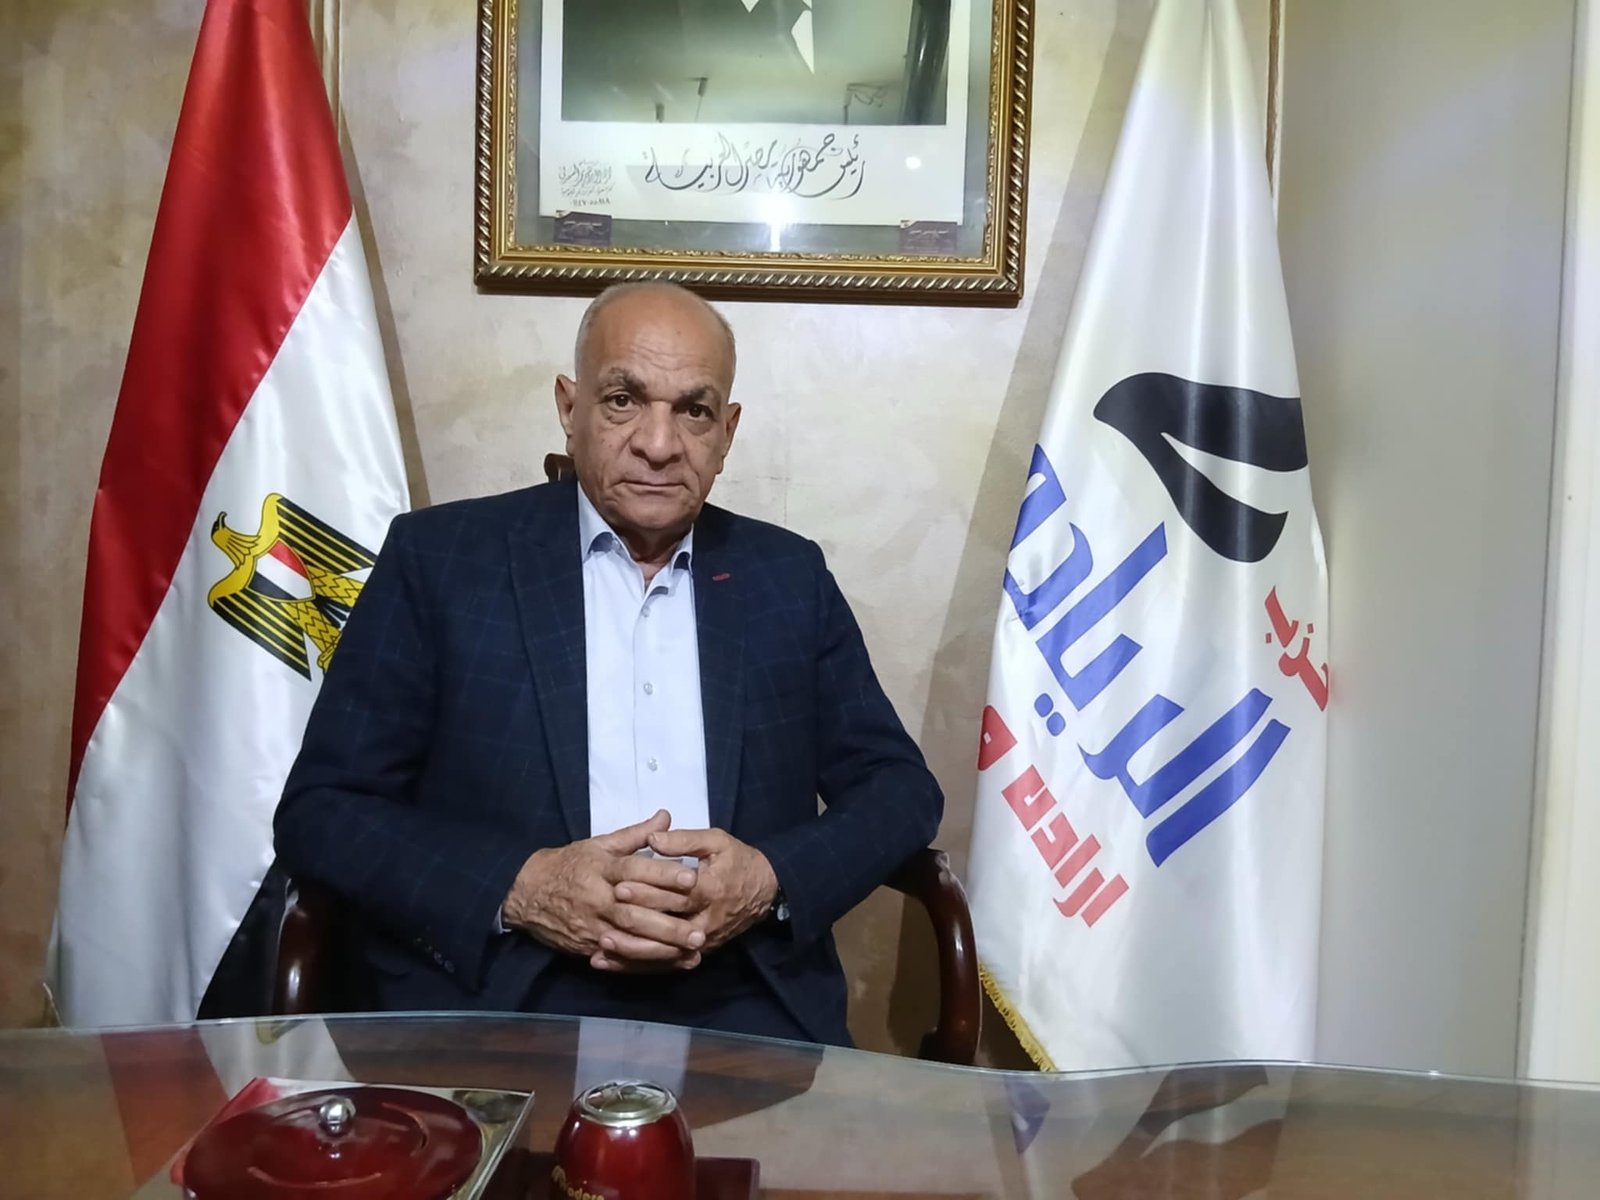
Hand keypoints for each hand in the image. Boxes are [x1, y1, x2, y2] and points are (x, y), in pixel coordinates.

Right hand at [501, 810, 705, 970]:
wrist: (527, 894)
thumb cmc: (570, 865)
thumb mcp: (599, 845)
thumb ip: (635, 834)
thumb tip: (666, 817)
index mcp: (601, 868)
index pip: (634, 870)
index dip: (663, 874)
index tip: (692, 880)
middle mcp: (597, 898)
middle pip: (634, 912)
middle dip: (668, 924)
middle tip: (699, 931)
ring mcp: (591, 925)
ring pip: (628, 939)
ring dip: (661, 948)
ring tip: (691, 952)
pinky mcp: (587, 946)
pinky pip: (618, 957)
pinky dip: (643, 963)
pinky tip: (668, 965)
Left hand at [604, 828, 777, 961]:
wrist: (766, 892)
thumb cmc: (738, 861)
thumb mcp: (716, 841)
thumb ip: (684, 840)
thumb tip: (653, 839)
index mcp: (711, 890)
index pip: (676, 894)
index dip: (647, 891)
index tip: (619, 885)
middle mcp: (706, 921)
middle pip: (667, 925)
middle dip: (635, 922)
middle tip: (604, 919)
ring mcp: (703, 941)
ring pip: (665, 951)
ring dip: (633, 952)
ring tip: (602, 947)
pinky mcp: (698, 952)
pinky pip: (667, 963)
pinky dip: (639, 965)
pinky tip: (614, 963)